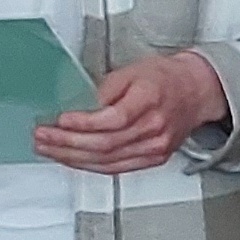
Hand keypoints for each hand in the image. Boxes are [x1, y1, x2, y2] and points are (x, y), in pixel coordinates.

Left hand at [36, 50, 228, 174]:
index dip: (85, 123)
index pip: (114, 119)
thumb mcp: (132, 70)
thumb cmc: (165, 78)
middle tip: (43, 137)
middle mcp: (155, 128)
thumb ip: (104, 89)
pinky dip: (89, 165)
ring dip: (72, 157)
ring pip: (107, 161)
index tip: (61, 120)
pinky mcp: (152, 159)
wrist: (196, 92)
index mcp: (150, 99)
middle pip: (106, 144)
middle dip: (68, 143)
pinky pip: (115, 168)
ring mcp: (155, 148)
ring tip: (49, 149)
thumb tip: (76, 106)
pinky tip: (71, 159)